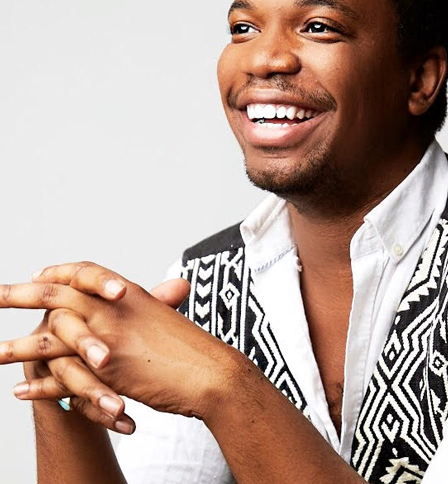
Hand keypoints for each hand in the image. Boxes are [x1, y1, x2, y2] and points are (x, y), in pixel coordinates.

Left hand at [0, 263, 236, 421]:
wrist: (212, 372)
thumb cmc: (191, 348)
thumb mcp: (163, 318)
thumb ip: (144, 306)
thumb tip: (129, 301)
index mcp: (127, 293)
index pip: (83, 273)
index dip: (56, 274)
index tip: (34, 276)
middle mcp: (114, 310)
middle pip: (55, 295)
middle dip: (16, 295)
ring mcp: (109, 339)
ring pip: (50, 339)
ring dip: (15, 347)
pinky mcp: (108, 371)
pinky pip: (63, 377)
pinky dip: (41, 385)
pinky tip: (22, 390)